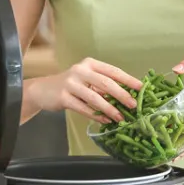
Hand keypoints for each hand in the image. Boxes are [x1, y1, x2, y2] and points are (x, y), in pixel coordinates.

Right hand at [27, 58, 142, 123]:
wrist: (42, 90)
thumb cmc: (71, 85)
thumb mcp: (86, 79)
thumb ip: (103, 85)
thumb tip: (127, 95)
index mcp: (90, 64)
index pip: (113, 71)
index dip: (128, 79)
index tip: (141, 87)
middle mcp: (80, 71)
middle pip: (106, 83)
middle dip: (122, 95)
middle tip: (133, 105)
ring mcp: (71, 83)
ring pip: (95, 98)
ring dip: (110, 109)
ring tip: (120, 117)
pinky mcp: (64, 97)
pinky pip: (84, 108)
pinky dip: (96, 115)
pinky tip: (105, 120)